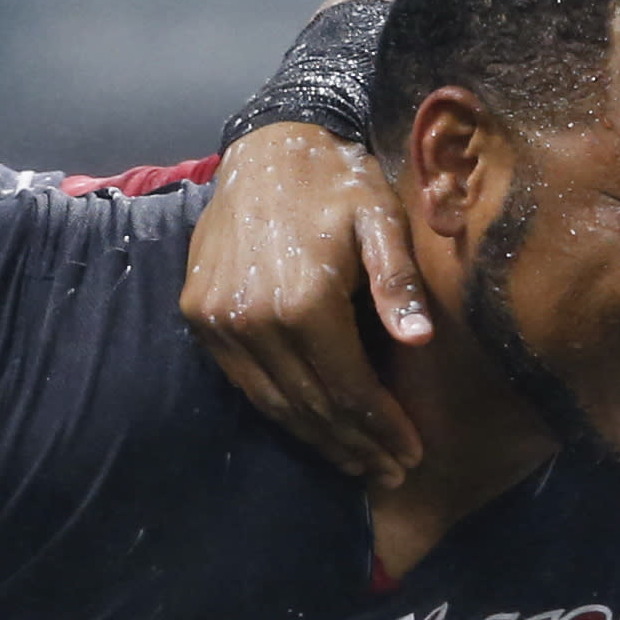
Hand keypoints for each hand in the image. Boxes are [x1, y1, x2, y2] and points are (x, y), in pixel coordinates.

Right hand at [180, 122, 431, 486]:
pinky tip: (310, 426)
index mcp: (305, 302)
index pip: (350, 390)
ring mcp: (219, 323)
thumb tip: (419, 342)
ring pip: (276, 404)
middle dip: (357, 445)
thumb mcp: (380, 219)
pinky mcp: (199, 318)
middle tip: (391, 471)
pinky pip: (245, 383)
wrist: (266, 149)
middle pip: (313, 406)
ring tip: (357, 462)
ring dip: (319, 439)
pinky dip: (280, 411)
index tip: (413, 453)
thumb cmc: (337, 182)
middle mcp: (254, 321)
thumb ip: (398, 282)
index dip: (383, 428)